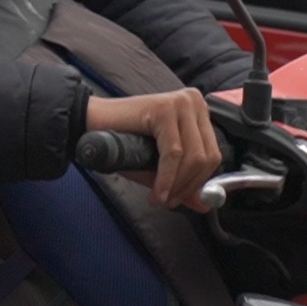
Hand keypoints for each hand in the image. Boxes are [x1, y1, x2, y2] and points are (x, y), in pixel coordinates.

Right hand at [86, 89, 219, 211]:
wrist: (92, 123)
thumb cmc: (125, 141)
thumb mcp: (161, 166)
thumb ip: (184, 182)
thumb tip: (205, 204)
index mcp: (198, 111)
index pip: (213, 154)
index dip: (199, 183)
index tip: (180, 199)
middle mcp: (193, 101)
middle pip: (207, 156)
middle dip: (188, 186)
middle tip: (168, 201)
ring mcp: (179, 102)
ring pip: (193, 156)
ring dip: (177, 185)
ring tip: (160, 198)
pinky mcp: (164, 108)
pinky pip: (173, 153)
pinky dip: (166, 178)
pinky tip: (156, 192)